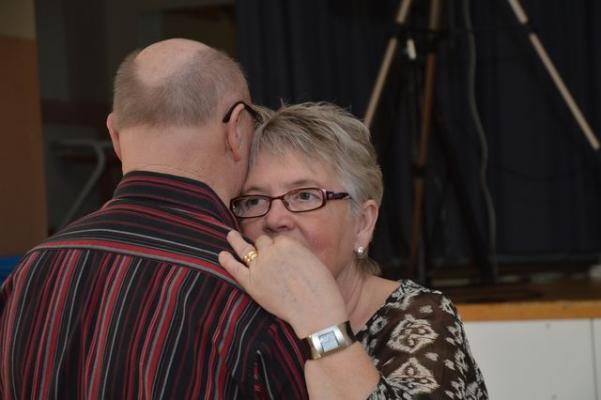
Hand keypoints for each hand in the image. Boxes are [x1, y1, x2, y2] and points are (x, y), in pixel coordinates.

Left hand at [219, 231, 348, 337]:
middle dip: (264, 246)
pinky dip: (227, 260)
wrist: (314, 310)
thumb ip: (296, 251)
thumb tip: (286, 251)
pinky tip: (222, 254)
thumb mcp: (312, 259)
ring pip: (246, 248)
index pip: (278, 238)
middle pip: (262, 241)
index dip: (280, 246)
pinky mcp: (251, 283)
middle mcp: (271, 251)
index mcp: (287, 243)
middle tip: (263, 249)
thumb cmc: (320, 287)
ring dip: (236, 241)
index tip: (282, 253)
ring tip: (230, 235)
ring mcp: (259, 266)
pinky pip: (235, 267)